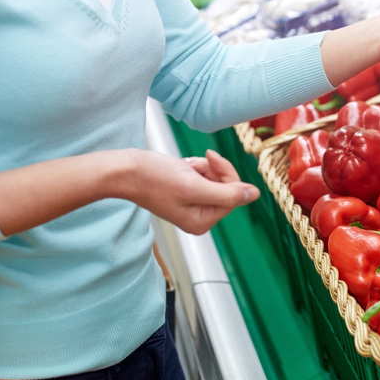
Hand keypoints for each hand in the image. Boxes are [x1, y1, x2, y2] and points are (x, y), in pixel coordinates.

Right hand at [125, 149, 257, 234]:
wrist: (125, 171)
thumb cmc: (154, 178)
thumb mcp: (194, 185)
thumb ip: (227, 193)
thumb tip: (254, 194)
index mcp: (202, 221)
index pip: (233, 195)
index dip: (226, 173)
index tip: (210, 158)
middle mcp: (198, 217)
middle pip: (225, 187)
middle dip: (211, 170)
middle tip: (193, 165)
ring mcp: (191, 205)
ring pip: (214, 178)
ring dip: (200, 167)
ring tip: (181, 168)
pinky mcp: (184, 193)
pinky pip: (201, 175)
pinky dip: (192, 167)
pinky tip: (178, 168)